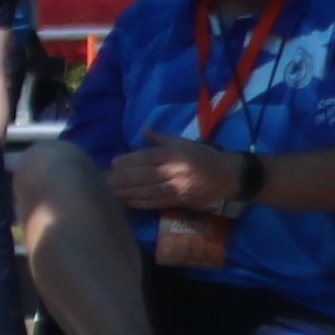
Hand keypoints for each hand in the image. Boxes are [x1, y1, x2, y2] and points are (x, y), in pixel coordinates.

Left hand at [108, 141, 223, 213]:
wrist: (227, 176)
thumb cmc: (204, 157)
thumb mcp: (184, 143)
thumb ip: (161, 139)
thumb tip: (143, 131)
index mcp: (175, 154)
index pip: (147, 157)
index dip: (129, 161)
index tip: (114, 163)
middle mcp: (175, 171)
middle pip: (145, 175)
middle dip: (124, 179)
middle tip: (107, 180)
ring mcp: (178, 187)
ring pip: (149, 190)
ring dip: (130, 192)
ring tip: (114, 192)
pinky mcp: (181, 200)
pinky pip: (158, 202)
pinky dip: (143, 203)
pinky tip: (131, 202)